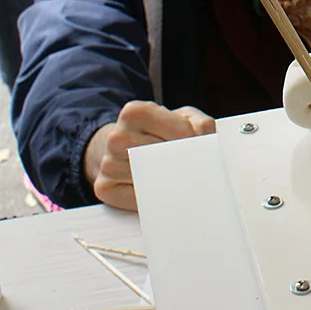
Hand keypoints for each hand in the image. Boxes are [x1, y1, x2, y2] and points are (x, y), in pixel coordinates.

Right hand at [84, 100, 215, 210]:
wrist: (122, 146)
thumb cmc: (158, 130)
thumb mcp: (181, 117)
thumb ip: (201, 123)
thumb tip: (205, 142)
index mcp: (135, 112)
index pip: (180, 132)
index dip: (196, 143)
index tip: (201, 150)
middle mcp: (117, 136)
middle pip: (165, 157)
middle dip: (184, 164)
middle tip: (194, 168)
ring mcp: (108, 163)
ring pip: (152, 179)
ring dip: (169, 182)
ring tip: (174, 176)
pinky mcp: (105, 188)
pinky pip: (137, 199)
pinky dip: (153, 198)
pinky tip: (160, 190)